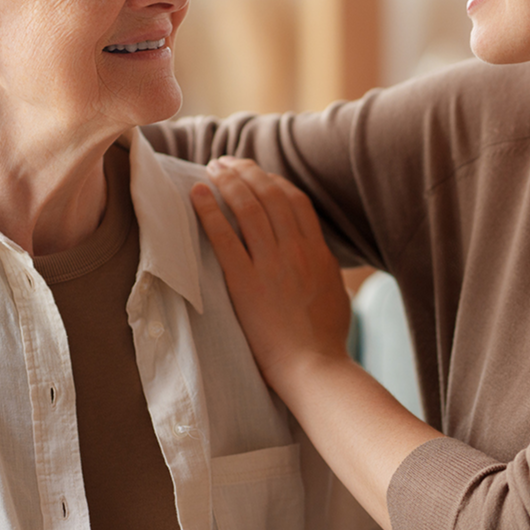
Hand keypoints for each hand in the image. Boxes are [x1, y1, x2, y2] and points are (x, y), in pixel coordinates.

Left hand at [190, 158, 351, 390]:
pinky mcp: (245, 282)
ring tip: (212, 169)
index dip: (273, 181)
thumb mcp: (334, 292)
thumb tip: (316, 253)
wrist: (312, 366)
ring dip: (227, 182)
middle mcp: (295, 250)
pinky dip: (209, 211)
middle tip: (226, 162)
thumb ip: (322, 266)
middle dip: (246, 172)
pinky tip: (196, 194)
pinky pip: (224, 237)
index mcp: (317, 251)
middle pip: (269, 195)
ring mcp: (270, 265)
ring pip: (247, 207)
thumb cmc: (325, 338)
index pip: (295, 201)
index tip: (257, 175)